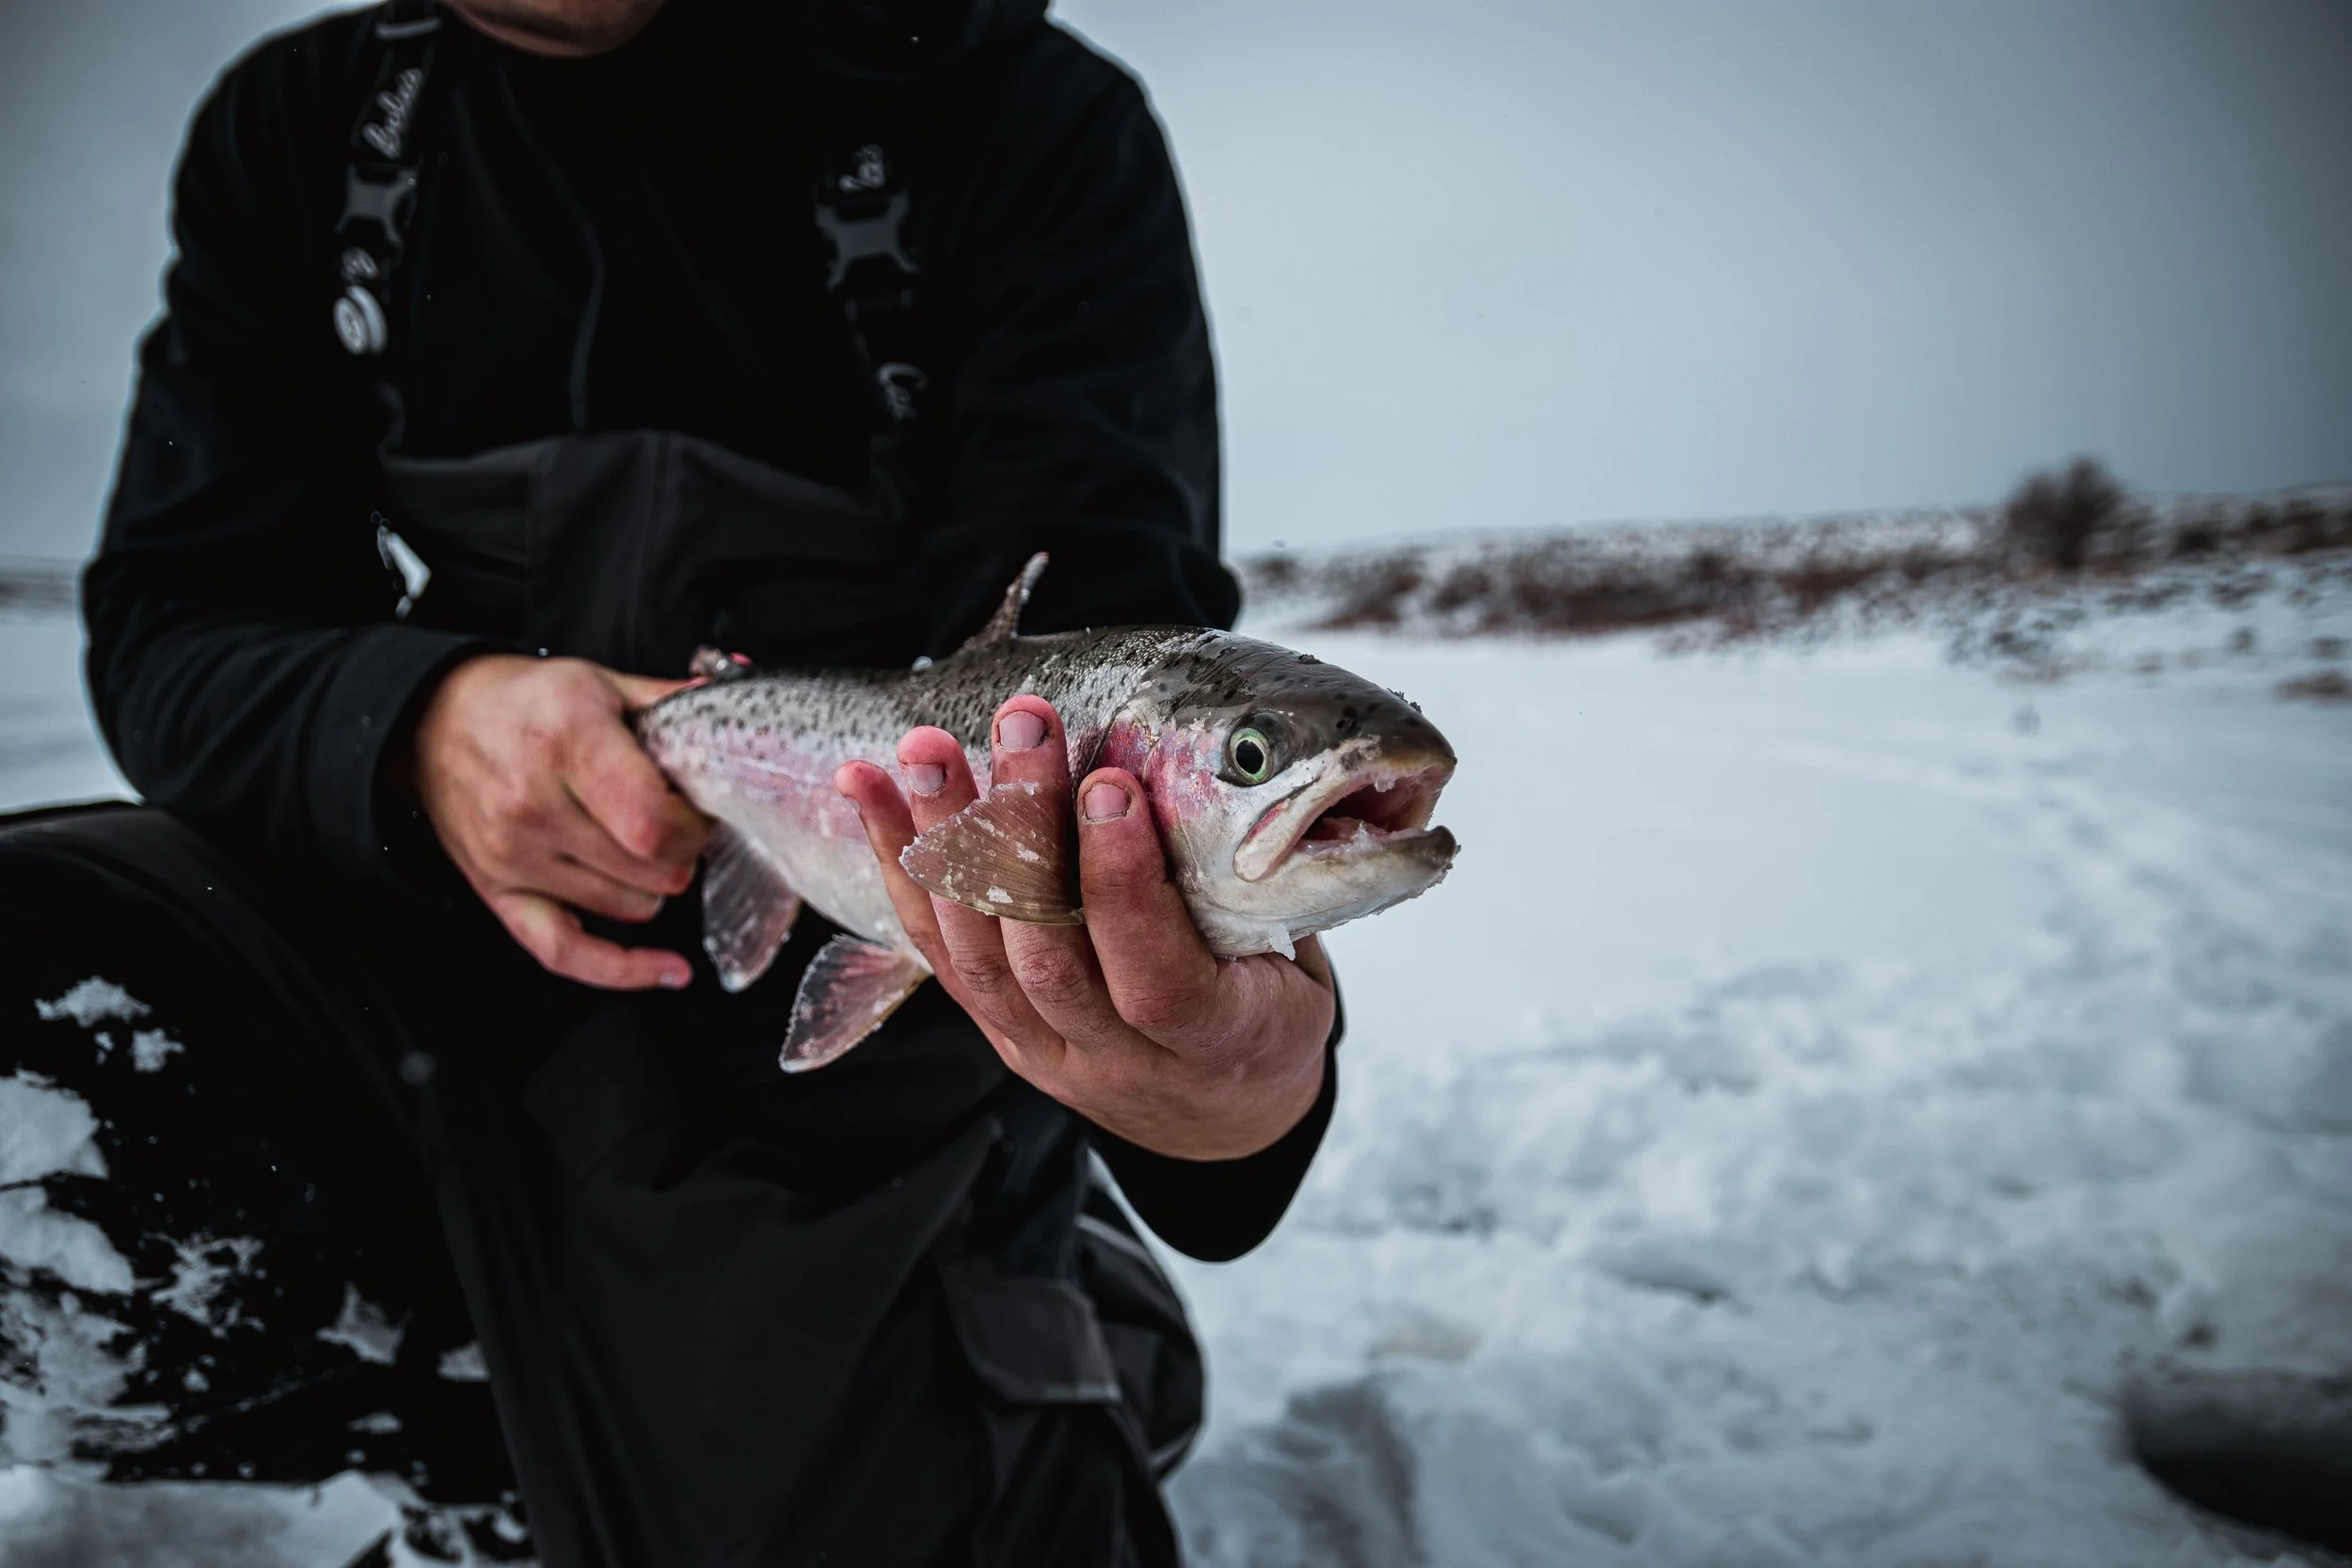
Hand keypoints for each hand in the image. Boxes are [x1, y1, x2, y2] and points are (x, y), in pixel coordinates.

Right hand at [413, 653, 710, 988]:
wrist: (434, 722)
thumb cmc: (523, 703)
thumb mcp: (600, 683)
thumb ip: (670, 702)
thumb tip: (737, 701)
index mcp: (566, 741)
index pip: (654, 823)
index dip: (695, 827)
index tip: (700, 812)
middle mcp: (533, 804)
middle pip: (650, 869)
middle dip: (684, 851)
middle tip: (680, 825)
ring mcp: (513, 855)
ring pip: (627, 906)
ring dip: (654, 885)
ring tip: (645, 849)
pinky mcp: (499, 892)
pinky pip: (565, 953)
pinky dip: (623, 969)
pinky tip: (667, 969)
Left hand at [836, 697, 1333, 1160]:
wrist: (1225, 1118)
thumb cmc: (1269, 1011)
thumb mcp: (1295, 962)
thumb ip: (1253, 888)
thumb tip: (1209, 766)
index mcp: (1213, 1043)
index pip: (1153, 976)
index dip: (1123, 885)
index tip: (1110, 786)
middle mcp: (1116, 1062)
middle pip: (1046, 954)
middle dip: (1024, 832)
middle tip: (1020, 730)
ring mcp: (1047, 1053)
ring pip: (976, 954)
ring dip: (945, 841)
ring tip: (928, 750)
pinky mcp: (1001, 1034)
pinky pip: (937, 954)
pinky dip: (900, 868)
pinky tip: (868, 792)